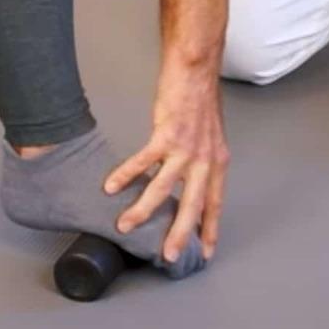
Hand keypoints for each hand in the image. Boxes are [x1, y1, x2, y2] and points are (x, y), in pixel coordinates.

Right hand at [104, 63, 229, 261]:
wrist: (196, 72)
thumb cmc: (200, 102)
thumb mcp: (210, 139)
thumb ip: (201, 163)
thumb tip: (186, 183)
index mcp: (217, 164)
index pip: (215, 204)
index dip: (209, 229)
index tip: (204, 251)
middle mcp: (205, 161)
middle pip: (192, 206)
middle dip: (179, 234)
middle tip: (167, 256)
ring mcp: (185, 149)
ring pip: (162, 188)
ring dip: (142, 210)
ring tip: (125, 225)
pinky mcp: (165, 135)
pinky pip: (142, 162)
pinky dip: (125, 175)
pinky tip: (111, 187)